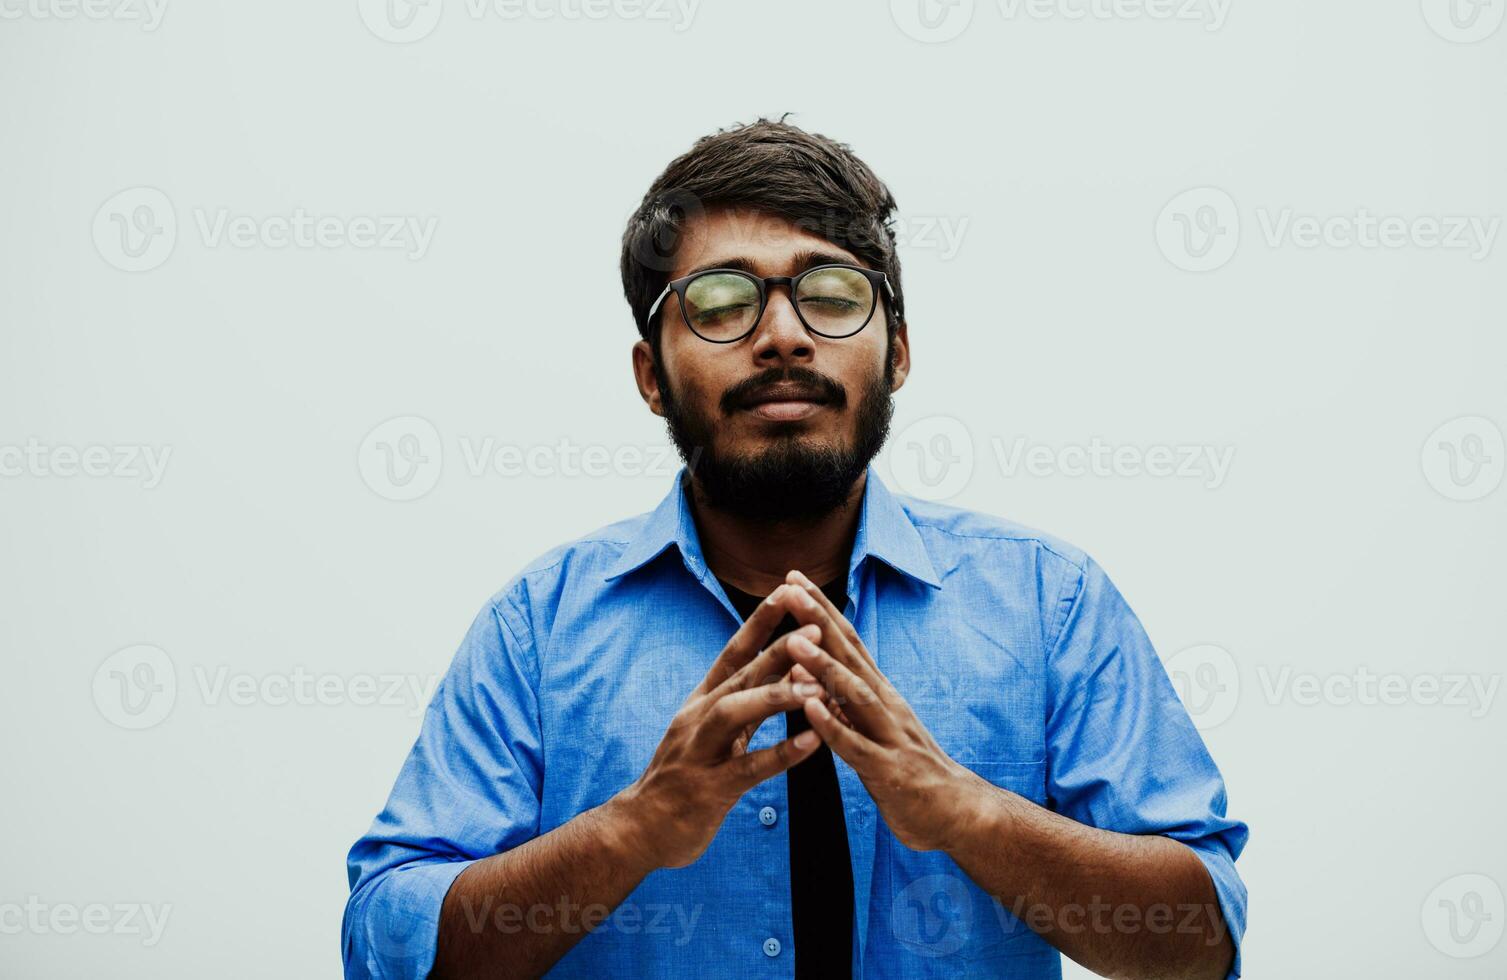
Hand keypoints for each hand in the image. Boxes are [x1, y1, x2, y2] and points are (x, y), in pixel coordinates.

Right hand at [615, 585, 835, 869]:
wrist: (640, 829)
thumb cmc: (686, 777)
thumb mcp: (716, 733)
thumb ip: (751, 704)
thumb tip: (794, 670)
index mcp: (701, 702)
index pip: (733, 652)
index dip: (760, 621)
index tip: (788, 591)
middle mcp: (699, 718)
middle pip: (739, 675)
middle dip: (777, 649)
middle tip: (815, 627)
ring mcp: (702, 752)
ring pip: (738, 713)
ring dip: (778, 696)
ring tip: (817, 685)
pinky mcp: (710, 789)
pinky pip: (749, 767)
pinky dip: (782, 754)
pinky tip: (812, 743)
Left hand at [778, 571, 978, 852]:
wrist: (958, 814)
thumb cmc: (907, 768)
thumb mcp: (870, 728)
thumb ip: (840, 702)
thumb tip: (803, 671)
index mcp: (879, 693)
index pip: (847, 641)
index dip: (820, 610)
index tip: (794, 579)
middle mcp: (886, 704)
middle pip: (850, 655)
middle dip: (819, 620)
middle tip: (790, 587)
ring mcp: (889, 736)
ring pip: (854, 695)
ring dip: (824, 667)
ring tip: (794, 642)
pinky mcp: (888, 771)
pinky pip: (856, 746)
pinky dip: (833, 726)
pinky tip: (812, 708)